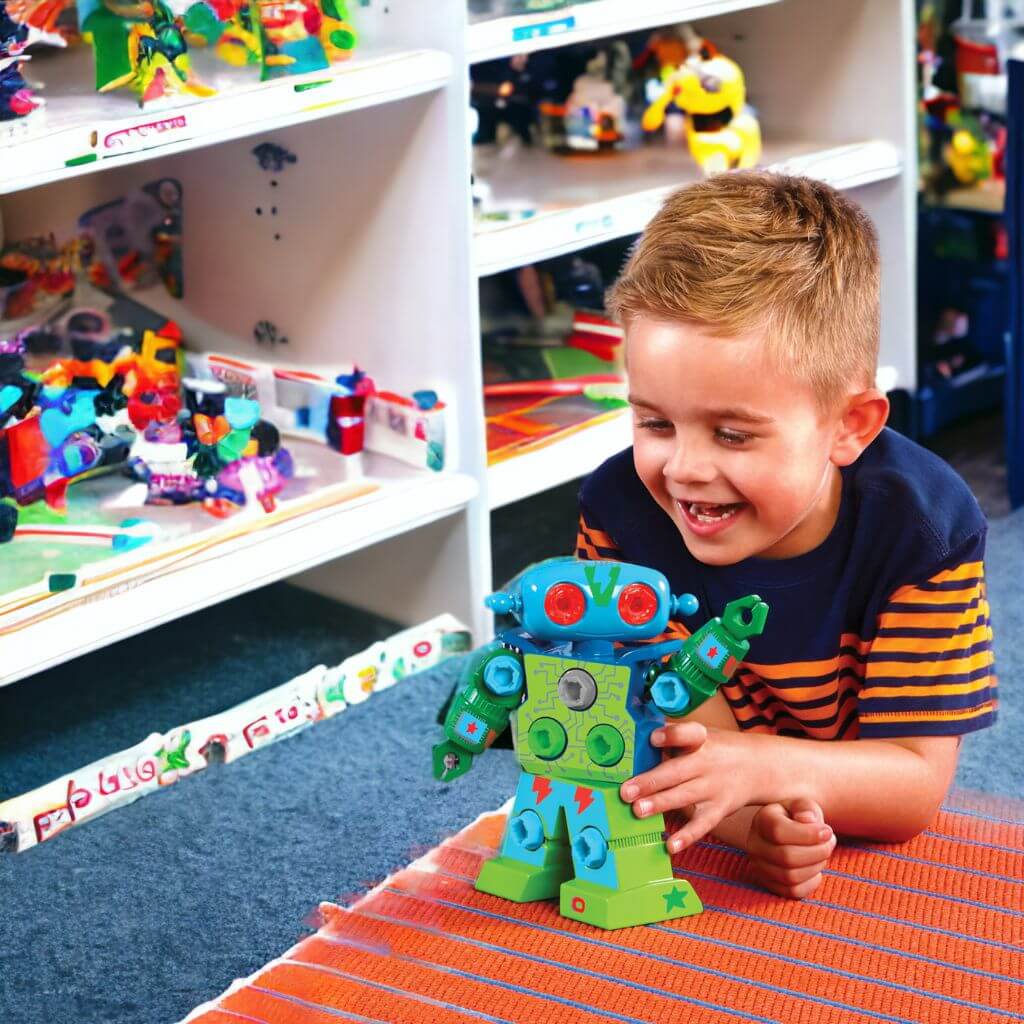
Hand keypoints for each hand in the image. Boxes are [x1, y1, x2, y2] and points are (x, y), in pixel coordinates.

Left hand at [619, 722, 759, 851]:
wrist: (760, 766)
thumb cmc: (718, 748)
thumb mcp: (700, 734)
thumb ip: (672, 736)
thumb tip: (636, 736)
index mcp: (700, 739)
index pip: (687, 734)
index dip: (671, 736)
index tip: (653, 738)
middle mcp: (707, 763)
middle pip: (677, 771)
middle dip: (650, 782)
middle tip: (626, 791)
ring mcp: (714, 787)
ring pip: (684, 796)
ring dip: (660, 804)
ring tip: (637, 811)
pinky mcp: (720, 808)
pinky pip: (702, 824)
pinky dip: (687, 836)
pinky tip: (670, 846)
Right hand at [746, 798, 835, 899]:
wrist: (784, 831)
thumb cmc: (797, 816)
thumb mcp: (802, 805)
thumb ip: (806, 808)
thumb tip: (807, 820)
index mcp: (761, 820)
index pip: (778, 831)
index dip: (808, 834)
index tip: (827, 831)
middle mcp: (754, 844)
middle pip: (786, 857)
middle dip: (817, 852)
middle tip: (830, 842)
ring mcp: (758, 866)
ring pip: (790, 877)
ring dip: (816, 866)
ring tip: (823, 853)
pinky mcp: (768, 883)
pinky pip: (793, 892)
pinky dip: (811, 882)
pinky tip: (815, 868)